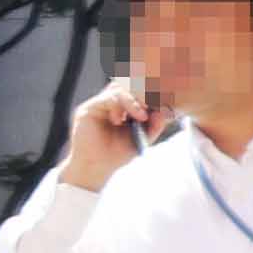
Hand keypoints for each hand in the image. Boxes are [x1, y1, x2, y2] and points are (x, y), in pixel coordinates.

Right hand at [61, 75, 153, 189]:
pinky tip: (130, 118)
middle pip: (127, 83)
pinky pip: (109, 98)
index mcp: (121, 107)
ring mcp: (98, 105)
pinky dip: (123, 105)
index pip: (135, 89)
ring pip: (119, 88)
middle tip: (155, 105)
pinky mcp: (88, 109)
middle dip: (144, 92)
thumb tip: (164, 111)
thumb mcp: (142, 138)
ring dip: (134, 99)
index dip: (150, 92)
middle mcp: (108, 102)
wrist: (96, 168)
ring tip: (143, 115)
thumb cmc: (116, 154)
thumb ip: (154, 125)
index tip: (164, 103)